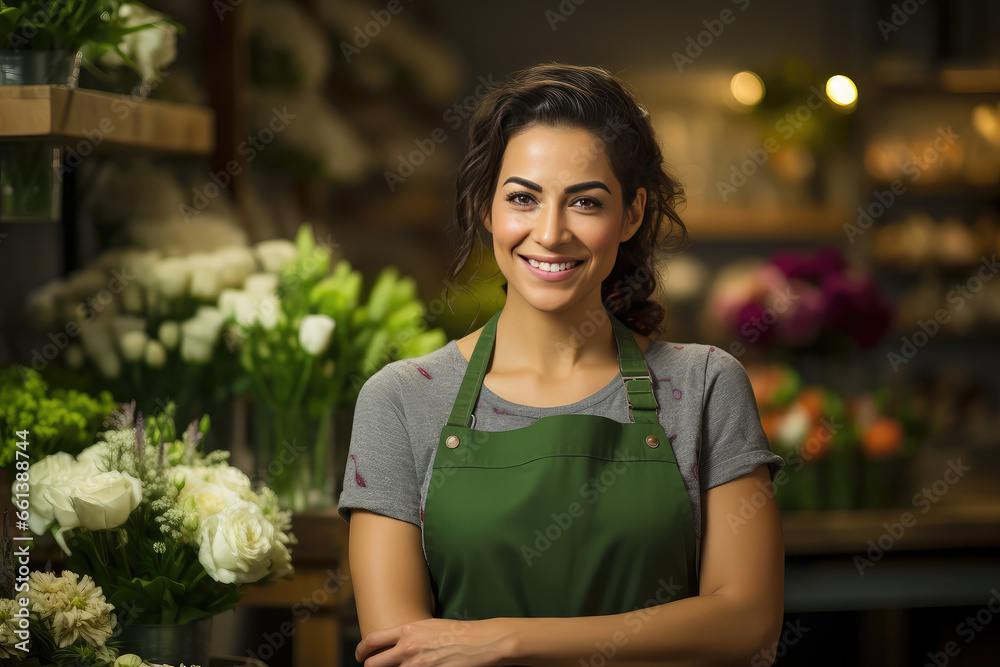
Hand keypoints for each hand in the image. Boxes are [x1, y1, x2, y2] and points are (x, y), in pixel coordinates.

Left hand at [356, 617, 516, 666]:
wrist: (482, 642)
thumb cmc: (459, 632)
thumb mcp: (430, 626)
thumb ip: (410, 635)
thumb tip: (398, 644)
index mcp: (407, 630)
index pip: (372, 640)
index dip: (362, 651)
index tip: (362, 656)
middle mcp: (408, 648)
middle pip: (373, 664)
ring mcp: (417, 665)